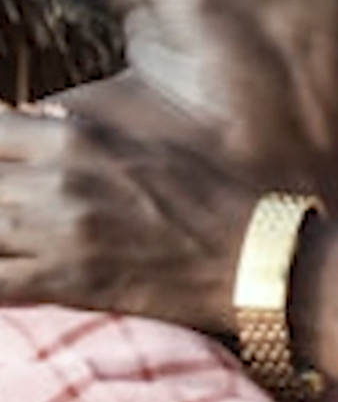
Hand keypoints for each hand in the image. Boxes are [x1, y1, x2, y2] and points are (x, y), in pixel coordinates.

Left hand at [0, 108, 256, 333]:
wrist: (250, 254)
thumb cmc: (206, 197)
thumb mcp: (143, 144)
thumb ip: (79, 134)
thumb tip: (33, 121)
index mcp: (75, 135)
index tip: (4, 171)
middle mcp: (57, 177)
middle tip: (12, 212)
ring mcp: (57, 230)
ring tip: (12, 242)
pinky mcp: (64, 281)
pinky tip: (10, 277)